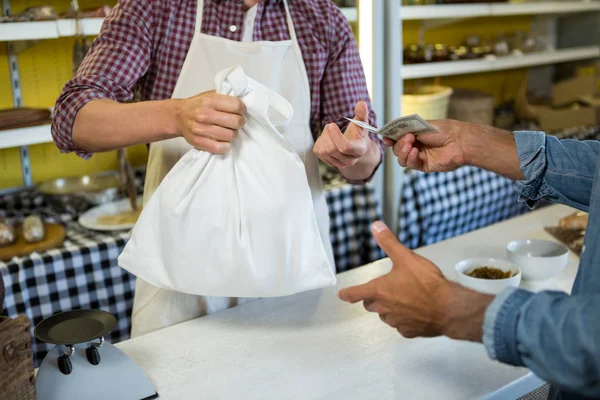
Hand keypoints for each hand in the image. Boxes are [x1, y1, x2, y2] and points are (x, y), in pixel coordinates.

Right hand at [176, 90, 245, 153]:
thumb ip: (225, 96)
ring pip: (230, 136)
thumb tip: (243, 100)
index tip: (240, 111)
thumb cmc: (197, 105)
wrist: (177, 116)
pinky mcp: (198, 141)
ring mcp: (200, 129)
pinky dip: (225, 146)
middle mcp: (205, 114)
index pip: (237, 105)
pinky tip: (225, 142)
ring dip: (233, 134)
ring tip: (229, 131)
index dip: (242, 109)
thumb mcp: (209, 95)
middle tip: (236, 123)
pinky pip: (219, 148)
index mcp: (209, 100)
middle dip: (240, 123)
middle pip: (236, 122)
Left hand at [313, 101, 371, 169]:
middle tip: (330, 125)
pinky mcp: (328, 163)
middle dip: (328, 134)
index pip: (345, 147)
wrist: (355, 147)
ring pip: (324, 151)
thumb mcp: (361, 123)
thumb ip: (361, 113)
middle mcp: (349, 161)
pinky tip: (327, 138)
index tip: (332, 124)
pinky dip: (320, 142)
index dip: (336, 135)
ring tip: (330, 131)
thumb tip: (361, 104)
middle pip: (331, 149)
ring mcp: (338, 164)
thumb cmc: (358, 134)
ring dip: (324, 137)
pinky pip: (318, 152)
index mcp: (359, 150)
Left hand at [338, 221, 449, 337]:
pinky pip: (401, 325)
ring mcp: (396, 322)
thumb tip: (376, 227)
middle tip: (384, 290)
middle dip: (374, 298)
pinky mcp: (409, 331)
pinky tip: (416, 311)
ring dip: (390, 308)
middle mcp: (384, 309)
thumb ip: (389, 242)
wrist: (449, 308)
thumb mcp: (406, 257)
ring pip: (386, 316)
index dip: (347, 293)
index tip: (342, 295)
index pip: (355, 294)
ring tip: (405, 298)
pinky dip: (405, 319)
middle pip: (371, 305)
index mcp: (379, 291)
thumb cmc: (427, 284)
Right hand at [384, 119, 468, 172]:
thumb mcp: (421, 125)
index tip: (385, 137)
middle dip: (399, 144)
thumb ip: (405, 129)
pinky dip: (410, 158)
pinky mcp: (424, 166)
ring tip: (411, 145)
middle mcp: (416, 145)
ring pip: (401, 159)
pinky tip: (416, 152)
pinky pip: (411, 164)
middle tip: (408, 138)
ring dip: (403, 152)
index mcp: (414, 134)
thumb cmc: (443, 130)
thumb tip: (389, 131)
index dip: (390, 138)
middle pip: (397, 149)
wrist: (459, 141)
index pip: (397, 137)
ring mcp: (419, 156)